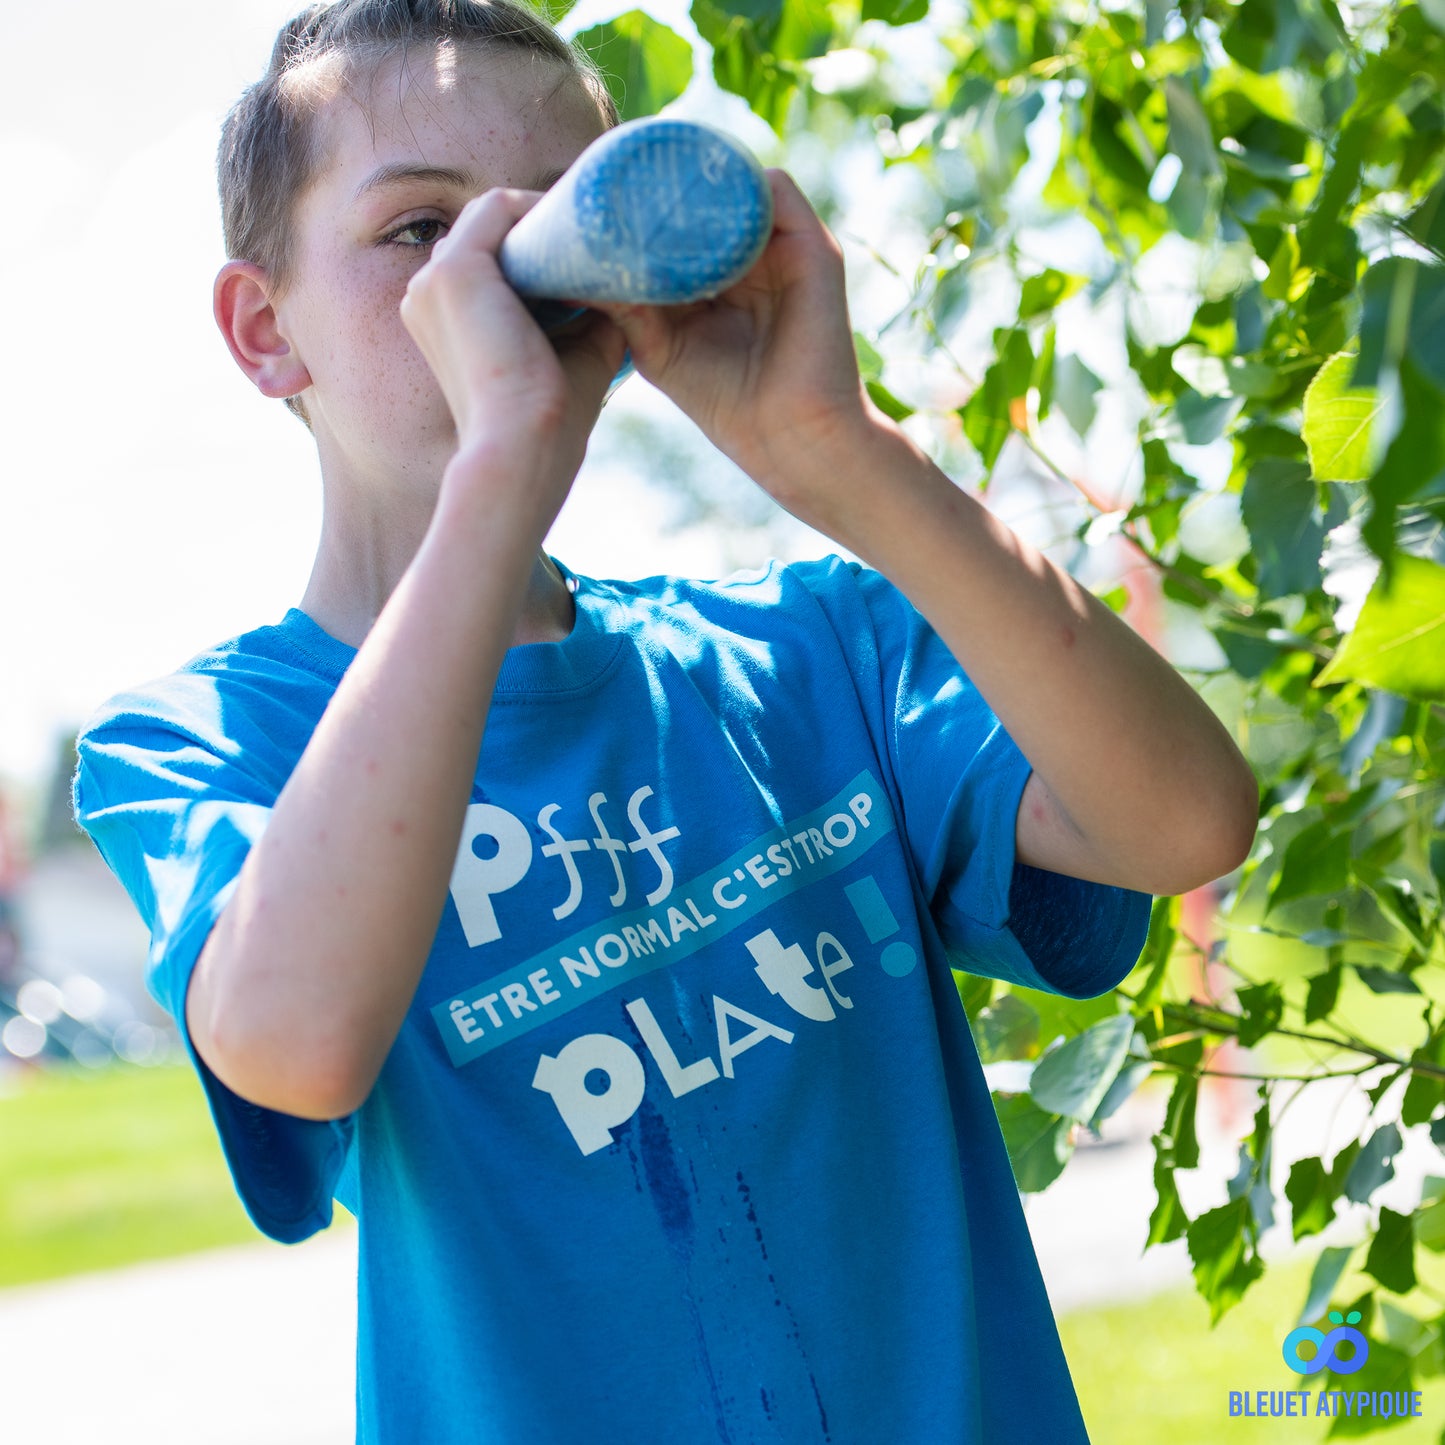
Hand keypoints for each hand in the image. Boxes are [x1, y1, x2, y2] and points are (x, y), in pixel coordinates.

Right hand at [400, 187, 627, 498]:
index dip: (538, 247)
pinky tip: (582, 217)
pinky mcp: (453, 271)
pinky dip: (541, 206)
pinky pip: (499, 209)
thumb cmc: (550, 423)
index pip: (487, 262)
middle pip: (488, 234)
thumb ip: (590, 313)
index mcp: (445, 324)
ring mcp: (433, 282)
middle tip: (599, 222)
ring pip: (493, 217)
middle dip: (542, 225)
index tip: (588, 245)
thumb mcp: (577, 355)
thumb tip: (626, 282)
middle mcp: (427, 298)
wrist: (522, 449)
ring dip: (544, 212)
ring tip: (597, 216)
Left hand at [594, 171, 880, 527]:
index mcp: (718, 276)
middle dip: (664, 180)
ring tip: (650, 181)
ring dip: (696, 176)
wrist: (789, 437)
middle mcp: (752, 255)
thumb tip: (571, 267)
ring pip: (735, 183)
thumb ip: (625, 304)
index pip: (679, 219)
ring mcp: (782, 248)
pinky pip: (774, 188)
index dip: (643, 204)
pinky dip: (738, 182)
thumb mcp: (659, 346)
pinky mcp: (812, 248)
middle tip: (613, 174)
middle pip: (706, 193)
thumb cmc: (726, 402)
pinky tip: (698, 198)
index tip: (596, 195)